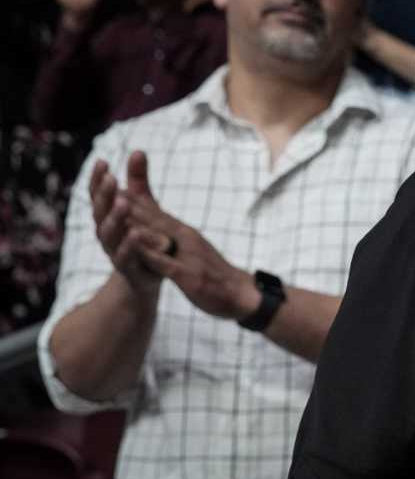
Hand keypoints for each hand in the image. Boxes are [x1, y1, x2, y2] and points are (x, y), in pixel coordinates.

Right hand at [88, 154, 163, 291]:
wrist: (147, 276)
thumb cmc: (141, 235)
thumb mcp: (142, 206)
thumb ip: (138, 181)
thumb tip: (138, 150)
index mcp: (106, 216)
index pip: (97, 194)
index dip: (97, 179)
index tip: (103, 161)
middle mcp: (105, 232)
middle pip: (100, 211)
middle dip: (105, 195)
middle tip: (113, 179)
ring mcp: (114, 250)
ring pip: (109, 233)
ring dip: (115, 218)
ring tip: (123, 203)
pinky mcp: (127, 267)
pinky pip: (126, 255)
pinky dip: (130, 244)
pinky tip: (136, 233)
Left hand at [117, 152, 261, 321]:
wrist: (242, 294)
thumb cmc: (215, 273)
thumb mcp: (194, 249)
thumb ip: (176, 237)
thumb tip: (159, 226)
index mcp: (184, 233)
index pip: (155, 213)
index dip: (134, 198)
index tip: (112, 184)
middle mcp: (185, 239)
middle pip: (153, 218)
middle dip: (130, 203)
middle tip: (108, 185)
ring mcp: (187, 256)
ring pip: (157, 235)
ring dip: (137, 220)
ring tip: (117, 206)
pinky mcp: (188, 275)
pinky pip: (165, 262)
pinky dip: (150, 251)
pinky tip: (136, 244)